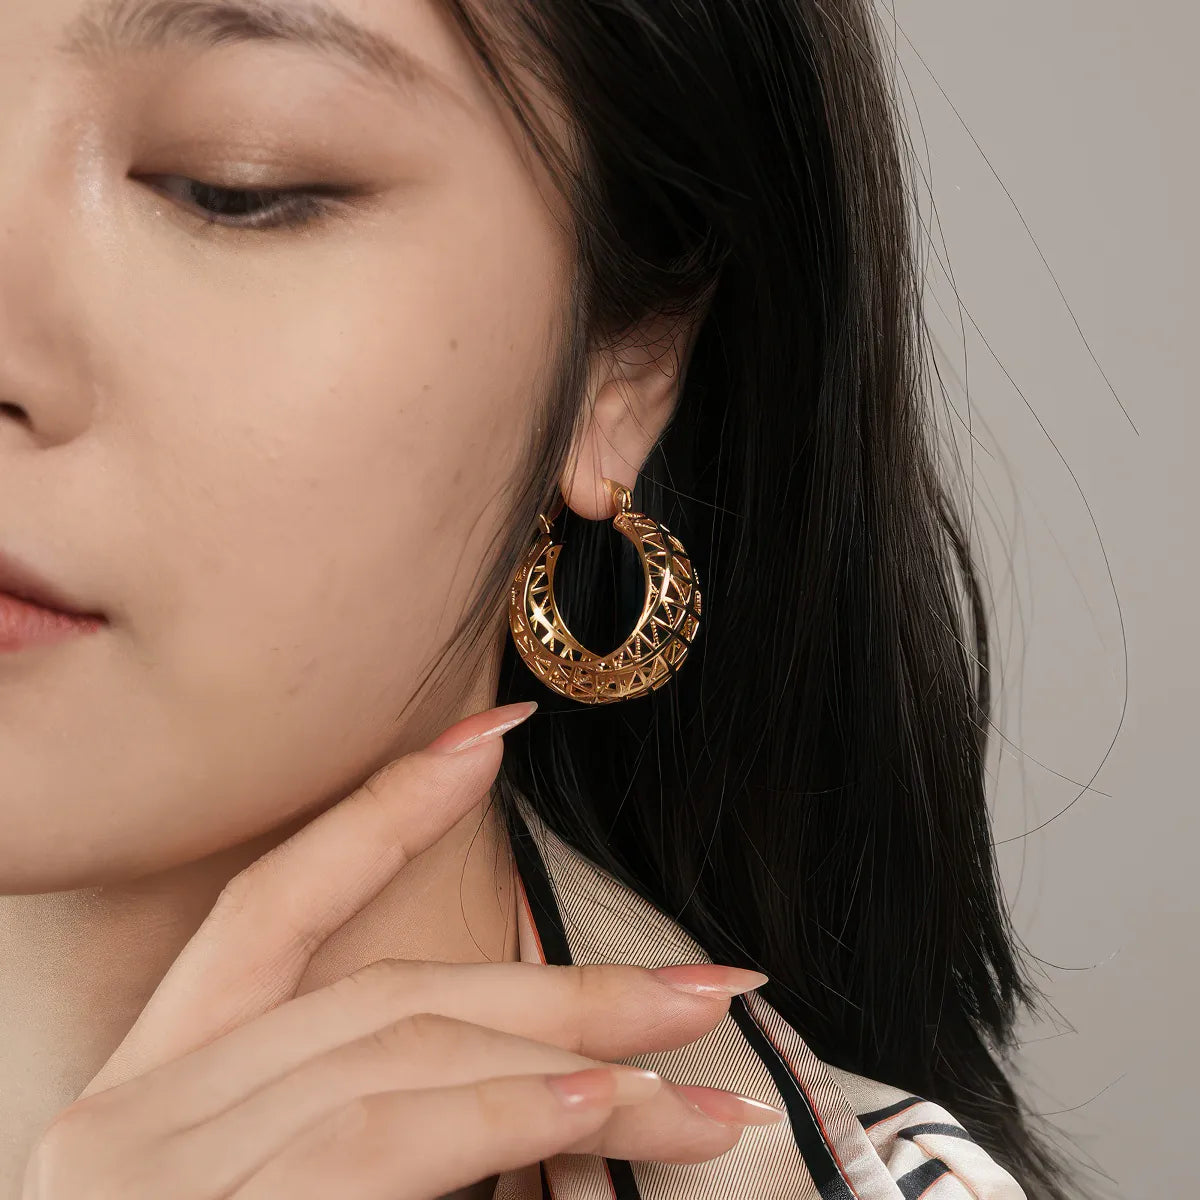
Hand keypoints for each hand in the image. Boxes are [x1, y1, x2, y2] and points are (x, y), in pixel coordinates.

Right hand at [22, 702, 781, 1199]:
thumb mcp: (274, 1197)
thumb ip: (380, 1126)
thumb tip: (547, 1086)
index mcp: (147, 1099)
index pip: (269, 910)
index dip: (381, 810)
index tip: (491, 738)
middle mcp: (127, 1119)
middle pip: (382, 994)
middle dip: (556, 984)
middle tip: (699, 986)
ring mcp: (144, 1178)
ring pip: (396, 1052)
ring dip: (567, 1057)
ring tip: (695, 1081)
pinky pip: (373, 1143)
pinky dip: (493, 1116)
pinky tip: (592, 1107)